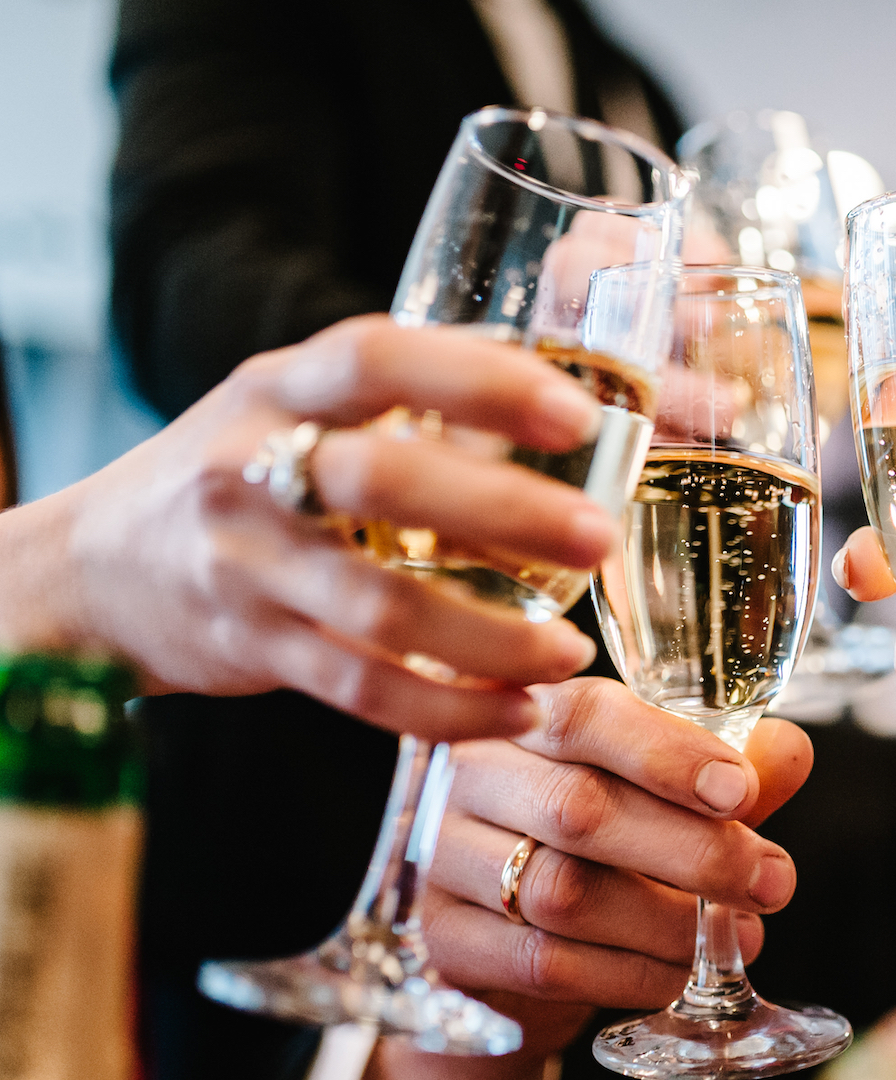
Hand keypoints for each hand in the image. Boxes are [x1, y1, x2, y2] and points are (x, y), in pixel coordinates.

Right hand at [2, 315, 614, 740]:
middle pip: (381, 482)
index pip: (375, 359)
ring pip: (378, 608)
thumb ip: (408, 394)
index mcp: (281, 389)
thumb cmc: (241, 467)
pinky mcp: (253, 649)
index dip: (480, 380)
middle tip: (597, 535)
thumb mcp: (297, 402)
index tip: (576, 414)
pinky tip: (516, 710)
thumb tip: (564, 386)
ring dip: (490, 638)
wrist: (93, 566)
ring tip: (570, 653)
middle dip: (502, 511)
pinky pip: (359, 689)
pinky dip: (445, 708)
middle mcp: (252, 469)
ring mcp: (247, 565)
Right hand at [385, 676, 812, 1070]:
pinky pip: (544, 962)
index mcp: (525, 710)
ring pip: (561, 893)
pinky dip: (629, 972)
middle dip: (693, 850)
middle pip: (578, 810)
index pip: (585, 715)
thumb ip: (724, 764)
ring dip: (668, 920)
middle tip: (771, 880)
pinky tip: (681, 970)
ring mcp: (442, 856)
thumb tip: (788, 752)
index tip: (742, 792)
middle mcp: (470, 773)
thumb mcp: (662, 785)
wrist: (506, 930)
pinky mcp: (443, 939)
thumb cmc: (598, 832)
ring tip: (741, 929)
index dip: (668, 752)